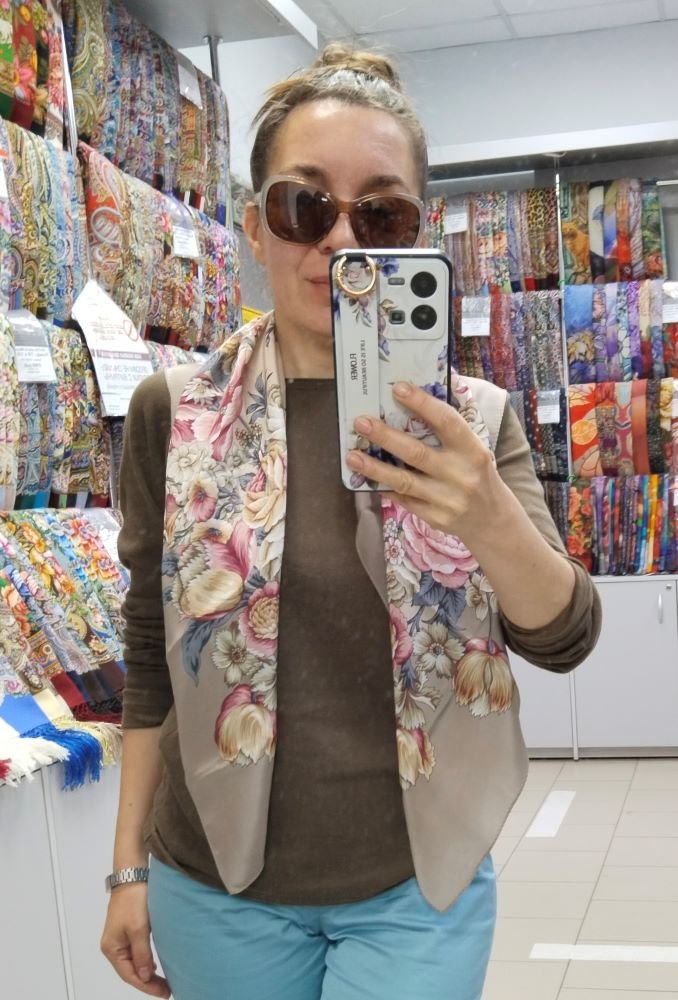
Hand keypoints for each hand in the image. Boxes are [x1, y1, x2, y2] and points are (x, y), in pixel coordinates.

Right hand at [101, 883, 170, 997]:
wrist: (133, 875)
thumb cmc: (133, 899)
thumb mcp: (139, 929)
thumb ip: (142, 954)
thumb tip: (145, 976)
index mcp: (112, 949)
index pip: (129, 975)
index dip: (146, 986)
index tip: (163, 993)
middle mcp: (114, 946)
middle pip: (131, 971)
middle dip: (148, 982)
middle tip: (167, 990)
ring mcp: (121, 939)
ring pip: (135, 963)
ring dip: (148, 973)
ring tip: (164, 982)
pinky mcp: (129, 931)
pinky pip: (137, 953)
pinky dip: (147, 961)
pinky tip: (156, 965)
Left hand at [346, 382, 503, 541]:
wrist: (492, 518)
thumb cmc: (476, 473)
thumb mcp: (473, 449)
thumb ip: (448, 431)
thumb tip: (411, 402)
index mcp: (472, 450)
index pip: (446, 422)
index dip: (422, 404)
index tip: (398, 388)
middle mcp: (459, 474)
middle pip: (417, 453)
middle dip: (386, 437)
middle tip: (361, 422)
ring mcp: (446, 499)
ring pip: (403, 480)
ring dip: (374, 468)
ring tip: (352, 456)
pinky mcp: (434, 517)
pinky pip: (403, 499)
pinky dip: (383, 486)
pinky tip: (365, 477)